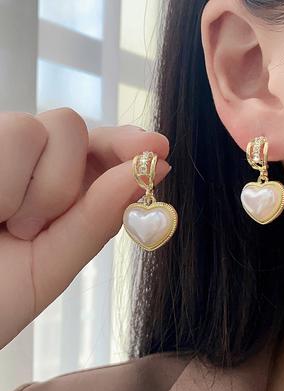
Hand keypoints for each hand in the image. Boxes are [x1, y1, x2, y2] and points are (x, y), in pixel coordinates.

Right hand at [0, 108, 170, 349]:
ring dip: (30, 188)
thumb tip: (158, 167)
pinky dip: (3, 185)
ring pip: (33, 127)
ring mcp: (2, 150)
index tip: (157, 148)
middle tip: (36, 226)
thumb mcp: (56, 262)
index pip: (104, 146)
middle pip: (70, 125)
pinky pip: (8, 133)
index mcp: (66, 189)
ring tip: (4, 224)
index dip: (130, 143)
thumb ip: (102, 215)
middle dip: (63, 178)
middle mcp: (33, 163)